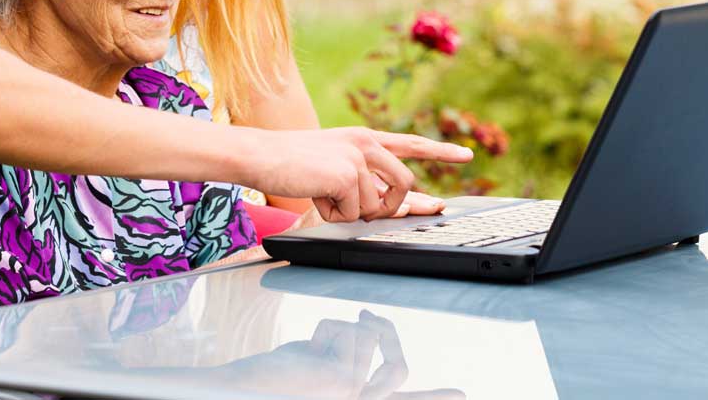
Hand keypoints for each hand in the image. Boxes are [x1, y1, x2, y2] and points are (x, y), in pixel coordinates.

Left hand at [231, 309, 464, 399]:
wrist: (245, 390)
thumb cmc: (276, 376)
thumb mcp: (319, 357)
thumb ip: (349, 350)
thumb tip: (368, 324)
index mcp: (357, 399)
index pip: (404, 398)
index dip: (435, 399)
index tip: (462, 395)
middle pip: (399, 366)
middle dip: (385, 333)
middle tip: (365, 316)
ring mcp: (354, 393)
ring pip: (365, 336)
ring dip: (333, 331)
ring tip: (308, 350)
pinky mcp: (343, 379)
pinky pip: (347, 331)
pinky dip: (324, 331)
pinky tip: (304, 351)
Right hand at [249, 128, 470, 222]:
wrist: (261, 156)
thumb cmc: (291, 165)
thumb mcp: (334, 166)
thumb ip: (366, 180)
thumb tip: (397, 206)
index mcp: (364, 138)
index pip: (410, 143)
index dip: (441, 151)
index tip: (467, 154)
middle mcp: (366, 142)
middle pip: (404, 185)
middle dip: (388, 208)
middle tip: (352, 205)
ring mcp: (358, 157)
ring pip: (375, 206)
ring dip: (349, 211)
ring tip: (322, 192)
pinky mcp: (347, 174)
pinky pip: (354, 213)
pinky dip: (333, 214)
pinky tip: (315, 194)